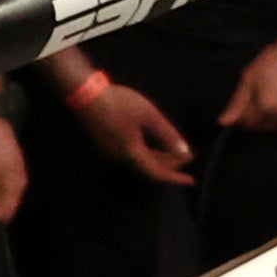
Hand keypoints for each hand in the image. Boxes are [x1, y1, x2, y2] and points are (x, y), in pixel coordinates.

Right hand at [76, 73, 196, 182]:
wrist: (86, 95)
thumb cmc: (120, 104)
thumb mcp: (149, 117)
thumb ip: (167, 135)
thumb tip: (184, 152)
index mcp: (130, 154)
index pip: (156, 173)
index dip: (174, 177)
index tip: (190, 180)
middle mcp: (119, 158)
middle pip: (147, 169)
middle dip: (169, 165)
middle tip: (188, 157)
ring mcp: (110, 152)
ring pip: (139, 162)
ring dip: (158, 159)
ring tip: (175, 152)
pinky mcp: (106, 144)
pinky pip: (131, 155)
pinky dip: (147, 153)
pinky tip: (154, 144)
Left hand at [220, 34, 276, 136]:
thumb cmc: (274, 59)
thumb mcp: (250, 76)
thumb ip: (238, 102)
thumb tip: (224, 122)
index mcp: (266, 104)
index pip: (250, 123)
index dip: (247, 116)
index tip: (250, 106)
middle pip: (266, 127)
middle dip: (261, 118)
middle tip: (264, 103)